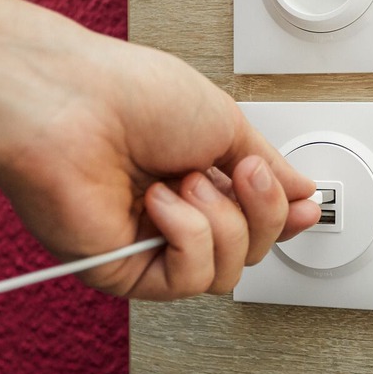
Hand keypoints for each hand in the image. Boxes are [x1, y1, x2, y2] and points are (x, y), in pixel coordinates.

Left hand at [0, 27, 319, 299]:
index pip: (253, 219)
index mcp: (194, 174)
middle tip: (240, 172)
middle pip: (250, 251)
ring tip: (186, 181)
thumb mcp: (223, 120)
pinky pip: (187, 279)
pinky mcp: (124, 270)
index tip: (304, 204)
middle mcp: (173, 213)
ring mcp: (149, 244)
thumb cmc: (126, 94)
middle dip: (259, 212)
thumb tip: (300, 191)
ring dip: (220, 222)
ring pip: (225, 274)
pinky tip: (160, 204)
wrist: (69, 102)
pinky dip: (187, 237)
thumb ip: (267, 166)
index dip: (282, 218)